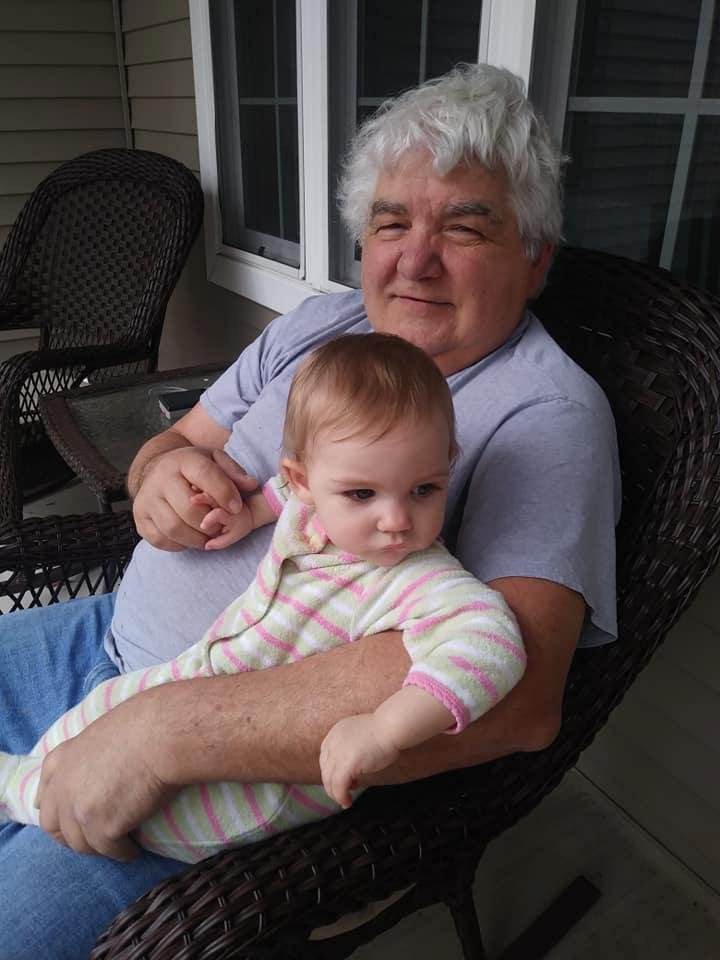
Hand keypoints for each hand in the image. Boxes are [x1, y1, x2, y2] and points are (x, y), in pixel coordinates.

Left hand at [35, 702, 178, 860]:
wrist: (161, 735)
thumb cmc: (144, 724)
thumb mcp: (102, 733)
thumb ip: (90, 755)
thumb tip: (102, 767)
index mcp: (62, 759)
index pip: (45, 794)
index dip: (55, 809)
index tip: (65, 818)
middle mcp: (63, 787)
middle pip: (53, 826)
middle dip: (69, 837)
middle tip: (91, 840)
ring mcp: (79, 809)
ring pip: (80, 844)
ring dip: (98, 848)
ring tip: (116, 847)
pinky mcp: (102, 827)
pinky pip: (109, 850)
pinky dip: (122, 853)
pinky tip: (133, 851)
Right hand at [133, 447, 256, 550]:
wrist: (157, 470)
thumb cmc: (194, 469)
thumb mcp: (215, 461)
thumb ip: (234, 472)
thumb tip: (251, 484)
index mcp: (183, 460)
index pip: (205, 475)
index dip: (224, 493)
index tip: (237, 508)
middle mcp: (160, 478)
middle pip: (188, 509)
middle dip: (211, 523)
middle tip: (221, 528)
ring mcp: (146, 499)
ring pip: (173, 528)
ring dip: (197, 538)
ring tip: (209, 536)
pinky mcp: (139, 518)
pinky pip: (160, 540)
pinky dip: (180, 545)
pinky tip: (190, 537)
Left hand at [320, 714, 398, 808]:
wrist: (390, 727)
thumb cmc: (384, 731)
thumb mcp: (361, 736)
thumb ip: (352, 749)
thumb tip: (353, 770)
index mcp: (336, 732)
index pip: (325, 757)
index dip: (331, 771)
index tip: (340, 781)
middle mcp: (333, 742)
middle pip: (325, 769)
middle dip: (331, 785)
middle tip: (341, 795)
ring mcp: (338, 753)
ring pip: (329, 780)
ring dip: (335, 794)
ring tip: (344, 801)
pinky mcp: (345, 765)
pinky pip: (338, 786)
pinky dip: (340, 796)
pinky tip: (347, 801)